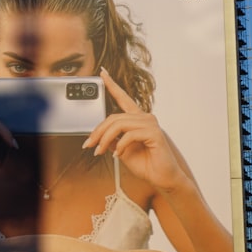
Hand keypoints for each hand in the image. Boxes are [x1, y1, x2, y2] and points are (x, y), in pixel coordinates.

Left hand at [83, 68, 187, 191]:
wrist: (162, 178)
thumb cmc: (145, 164)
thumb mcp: (121, 149)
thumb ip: (112, 138)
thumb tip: (99, 134)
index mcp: (137, 119)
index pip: (123, 98)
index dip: (112, 85)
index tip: (102, 73)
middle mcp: (144, 118)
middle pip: (113, 117)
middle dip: (97, 132)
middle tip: (89, 145)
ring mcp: (150, 124)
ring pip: (118, 125)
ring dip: (105, 140)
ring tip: (100, 152)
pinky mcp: (154, 133)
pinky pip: (129, 135)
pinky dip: (120, 146)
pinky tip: (118, 155)